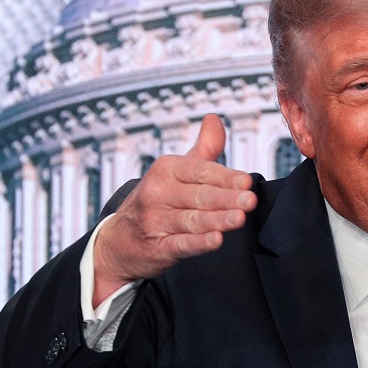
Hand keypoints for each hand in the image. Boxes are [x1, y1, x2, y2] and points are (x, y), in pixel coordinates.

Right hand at [92, 114, 256, 305]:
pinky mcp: (156, 248)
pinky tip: (216, 240)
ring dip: (218, 220)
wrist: (118, 241)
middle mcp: (157, 194)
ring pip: (193, 220)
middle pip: (199, 196)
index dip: (225, 177)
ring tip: (239, 218)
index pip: (200, 172)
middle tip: (249, 200)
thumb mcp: (176, 172)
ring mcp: (155, 222)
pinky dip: (198, 243)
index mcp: (165, 170)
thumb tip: (214, 119)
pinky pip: (181, 244)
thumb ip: (203, 150)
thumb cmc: (157, 201)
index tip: (246, 181)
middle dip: (226, 198)